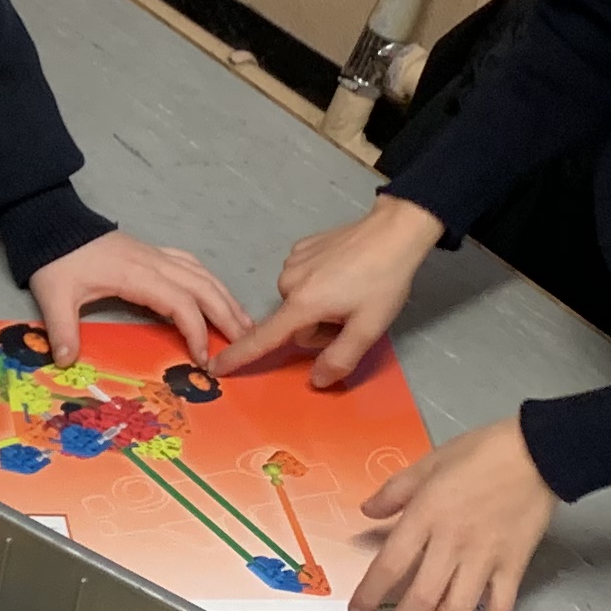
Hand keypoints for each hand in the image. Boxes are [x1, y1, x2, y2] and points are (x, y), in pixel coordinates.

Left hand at [23, 232, 248, 365]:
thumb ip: (62, 330)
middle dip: (227, 316)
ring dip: (226, 298)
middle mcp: (155, 263)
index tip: (202, 358)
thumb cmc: (58, 260)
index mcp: (137, 275)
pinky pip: (191, 264)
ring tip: (244, 323)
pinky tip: (217, 293)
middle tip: (245, 343)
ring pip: (203, 275)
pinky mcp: (153, 252)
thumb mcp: (54, 296)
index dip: (196, 331)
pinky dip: (209, 280)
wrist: (54, 223)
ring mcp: (157, 255)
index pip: (180, 303)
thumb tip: (65, 362)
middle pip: (203, 287)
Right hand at [217, 193, 440, 386]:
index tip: (216, 367)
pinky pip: (303, 279)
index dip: (239, 356)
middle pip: (293, 324)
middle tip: (350, 315)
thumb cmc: (384, 281)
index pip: (263, 338)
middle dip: (317, 328)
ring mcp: (294, 261)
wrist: (394, 230)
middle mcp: (289, 282)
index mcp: (302, 304)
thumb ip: (340, 359)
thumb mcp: (369, 328)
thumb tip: (315, 380)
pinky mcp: (302, 247)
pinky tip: (344, 272)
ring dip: (319, 306)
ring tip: (351, 290)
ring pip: (298, 302)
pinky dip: (321, 284)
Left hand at [343, 414, 552, 610]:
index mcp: (425, 516)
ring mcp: (485, 559)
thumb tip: (366, 512)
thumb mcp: (428, 462)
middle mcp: (452, 544)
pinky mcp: (514, 567)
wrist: (538, 452)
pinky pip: (498, 608)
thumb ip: (394, 491)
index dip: (369, 597)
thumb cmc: (480, 453)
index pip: (389, 566)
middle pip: (420, 599)